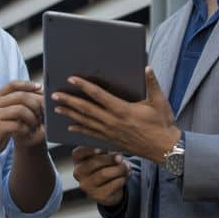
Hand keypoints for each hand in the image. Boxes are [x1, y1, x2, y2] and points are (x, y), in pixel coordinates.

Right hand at [0, 81, 43, 164]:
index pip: (13, 84)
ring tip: (34, 125)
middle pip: (21, 96)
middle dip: (36, 103)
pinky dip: (26, 129)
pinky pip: (18, 124)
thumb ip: (10, 106)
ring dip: (32, 118)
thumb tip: (31, 99)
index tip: (40, 88)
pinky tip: (26, 132)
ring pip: (21, 109)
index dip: (28, 84)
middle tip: (42, 112)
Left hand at [53, 68, 180, 162]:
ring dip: (70, 114)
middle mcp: (113, 121)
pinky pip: (91, 134)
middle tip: (54, 95)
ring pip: (85, 122)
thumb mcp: (159, 102)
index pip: (98, 95)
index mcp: (123, 109)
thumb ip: (152, 84)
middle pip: (86, 109)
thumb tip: (147, 68)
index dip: (84, 86)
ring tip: (56, 109)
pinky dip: (80, 129)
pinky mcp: (111, 140)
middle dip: (69, 101)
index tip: (71, 79)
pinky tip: (70, 126)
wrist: (165, 149)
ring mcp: (110, 132)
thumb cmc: (163, 124)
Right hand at [72, 146, 130, 205]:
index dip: (89, 150)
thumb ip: (111, 154)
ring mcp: (86, 186)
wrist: (111, 189)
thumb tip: (118, 158)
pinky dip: (122, 179)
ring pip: (104, 173)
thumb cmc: (107, 166)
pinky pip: (113, 184)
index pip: (78, 152)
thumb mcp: (107, 156)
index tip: (102, 149)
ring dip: (119, 169)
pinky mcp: (97, 196)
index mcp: (78, 160)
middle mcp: (78, 173)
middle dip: (111, 159)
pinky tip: (123, 178)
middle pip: (95, 162)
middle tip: (121, 159)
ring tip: (126, 168)